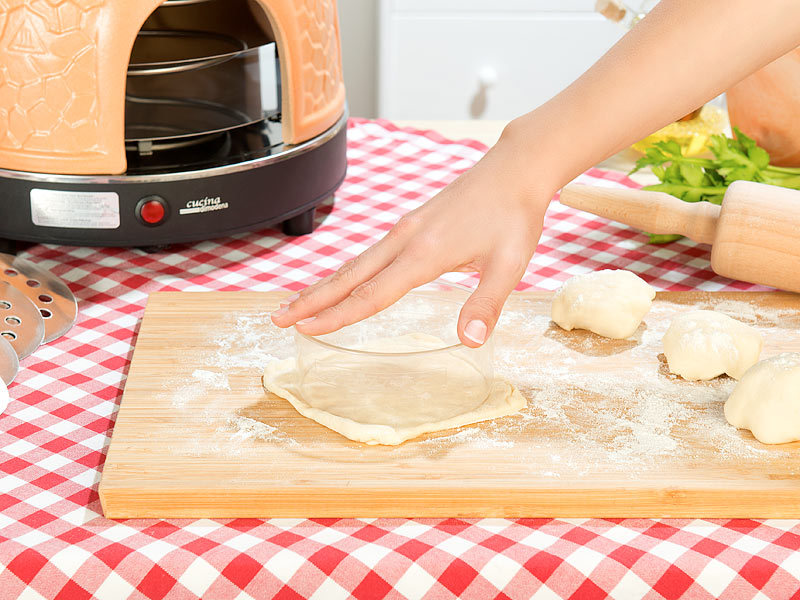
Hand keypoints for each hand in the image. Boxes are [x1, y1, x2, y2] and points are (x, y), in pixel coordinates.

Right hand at [271, 124, 557, 346]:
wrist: (515, 169)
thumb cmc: (514, 216)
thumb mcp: (509, 264)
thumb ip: (487, 303)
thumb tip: (469, 342)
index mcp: (424, 253)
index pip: (371, 293)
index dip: (338, 315)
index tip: (307, 329)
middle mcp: (405, 239)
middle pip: (349, 276)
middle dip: (312, 300)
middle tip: (279, 319)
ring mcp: (405, 229)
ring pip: (355, 263)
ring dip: (324, 286)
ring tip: (297, 304)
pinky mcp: (411, 224)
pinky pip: (369, 253)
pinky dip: (346, 272)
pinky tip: (344, 280)